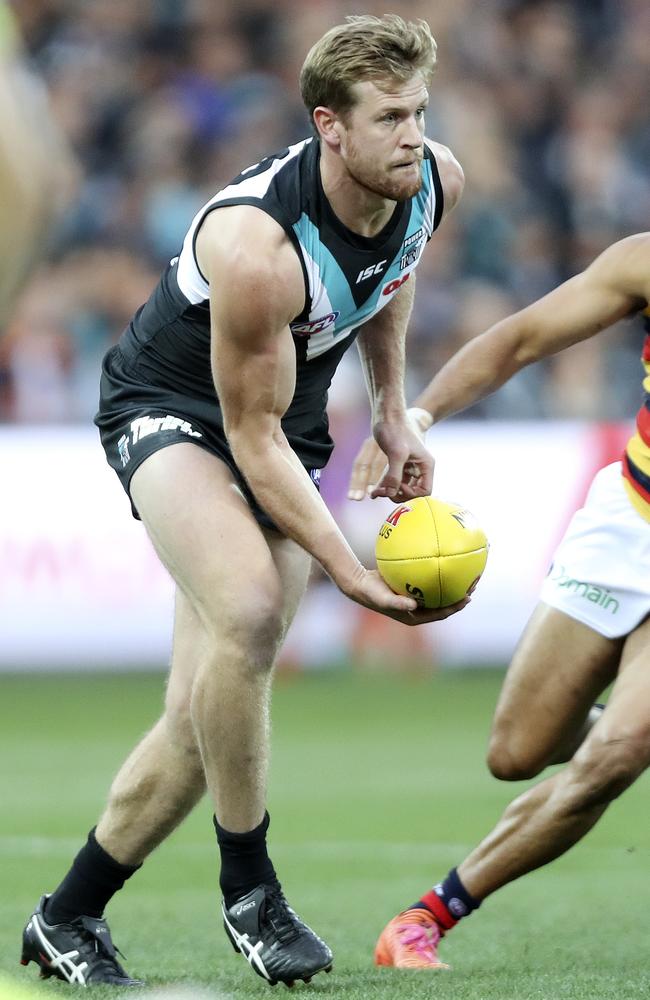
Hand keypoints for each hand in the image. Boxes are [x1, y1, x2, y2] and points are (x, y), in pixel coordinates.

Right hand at [341, 565, 469, 624]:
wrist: (360, 583)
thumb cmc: (371, 593)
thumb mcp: (383, 599)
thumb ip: (398, 603)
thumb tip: (413, 604)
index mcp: (415, 615)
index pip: (441, 613)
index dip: (455, 607)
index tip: (468, 598)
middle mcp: (418, 607)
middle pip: (444, 601)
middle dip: (459, 594)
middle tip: (473, 583)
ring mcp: (416, 596)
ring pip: (438, 589)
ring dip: (451, 581)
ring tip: (464, 570)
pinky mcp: (412, 585)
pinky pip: (427, 576)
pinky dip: (436, 568)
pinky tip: (441, 554)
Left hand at [347, 407, 433, 502]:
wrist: (387, 413)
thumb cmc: (395, 429)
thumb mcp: (396, 453)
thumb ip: (394, 475)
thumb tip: (391, 494)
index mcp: (426, 465)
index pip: (424, 491)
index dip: (410, 494)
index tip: (397, 486)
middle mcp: (419, 467)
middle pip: (412, 492)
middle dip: (397, 494)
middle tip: (381, 491)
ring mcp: (408, 466)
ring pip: (401, 488)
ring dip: (388, 491)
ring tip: (374, 492)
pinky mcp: (397, 463)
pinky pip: (393, 480)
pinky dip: (384, 485)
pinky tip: (373, 488)